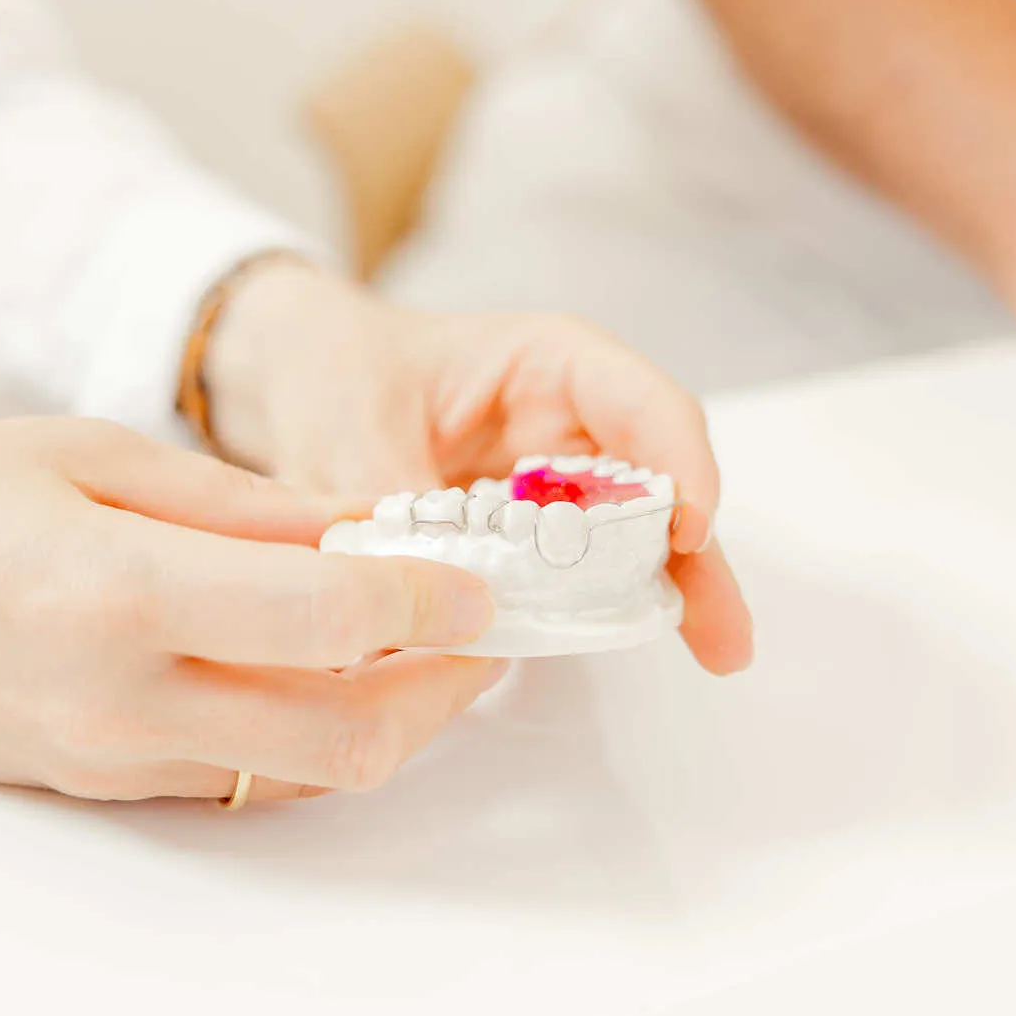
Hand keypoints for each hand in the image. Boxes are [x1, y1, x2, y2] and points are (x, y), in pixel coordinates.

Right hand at [0, 416, 508, 801]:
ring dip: (387, 716)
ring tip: (420, 642)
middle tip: (485, 625)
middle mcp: (119, 700)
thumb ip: (235, 503)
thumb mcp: (80, 452)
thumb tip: (359, 528)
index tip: (486, 571)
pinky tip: (319, 667)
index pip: (333, 614)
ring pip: (302, 772)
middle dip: (446, 686)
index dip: (433, 595)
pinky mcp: (92, 784)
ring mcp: (106, 760)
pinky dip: (307, 734)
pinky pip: (237, 778)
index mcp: (114, 591)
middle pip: (347, 733)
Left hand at [203, 262, 753, 674]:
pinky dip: (595, 601)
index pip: (641, 405)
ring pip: (631, 529)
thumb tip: (434, 591)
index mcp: (546, 364)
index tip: (686, 531)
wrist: (288, 376)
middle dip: (697, 552)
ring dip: (667, 586)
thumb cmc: (333, 369)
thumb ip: (398, 510)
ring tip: (716, 652)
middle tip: (726, 633)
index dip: (677, 465)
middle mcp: (567, 417)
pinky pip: (573, 564)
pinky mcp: (527, 529)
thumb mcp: (351, 430)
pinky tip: (620, 639)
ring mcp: (553, 475)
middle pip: (657, 478)